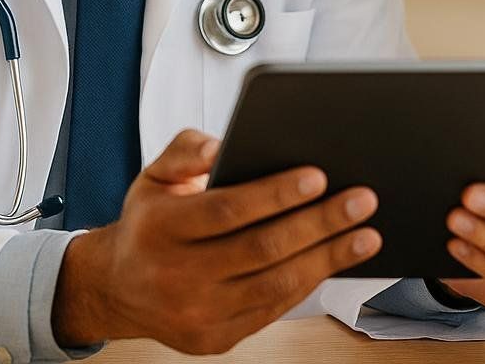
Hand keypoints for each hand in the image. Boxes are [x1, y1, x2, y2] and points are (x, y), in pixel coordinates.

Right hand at [52, 129, 380, 353]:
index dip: (276, 194)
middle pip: (261, 249)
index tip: (318, 176)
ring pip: (274, 285)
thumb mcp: (155, 176)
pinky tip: (335, 261)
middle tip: (361, 200)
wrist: (118, 287)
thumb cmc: (149, 223)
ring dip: (327, 258)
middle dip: (319, 223)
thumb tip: (222, 146)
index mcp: (160, 229)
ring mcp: (196, 313)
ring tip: (366, 234)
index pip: (227, 210)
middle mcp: (175, 277)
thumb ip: (187, 150)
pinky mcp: (214, 338)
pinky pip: (272, 310)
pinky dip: (309, 284)